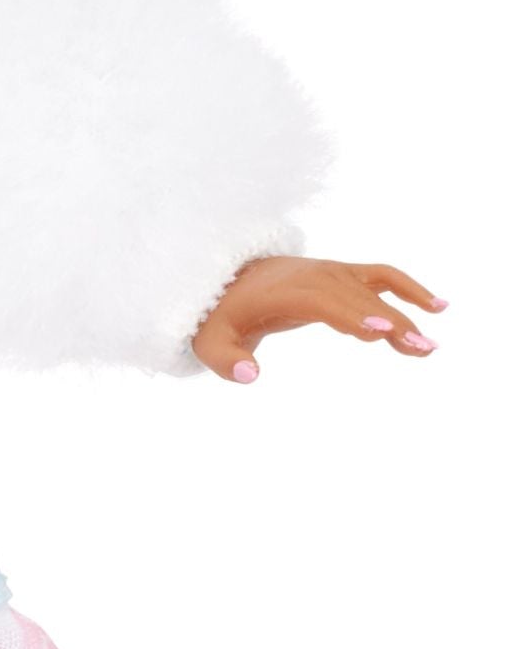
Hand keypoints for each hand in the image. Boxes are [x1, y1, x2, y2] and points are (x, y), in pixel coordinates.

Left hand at [191, 254, 442, 381]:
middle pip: (357, 298)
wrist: (228, 280)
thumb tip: (250, 376)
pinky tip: (438, 307)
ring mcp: (332, 272)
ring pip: (375, 289)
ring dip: (406, 312)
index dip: (352, 314)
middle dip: (390, 320)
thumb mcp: (210, 342)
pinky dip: (408, 287)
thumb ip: (226, 361)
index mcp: (284, 291)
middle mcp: (314, 276)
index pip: (323, 299)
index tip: (381, 330)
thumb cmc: (221, 317)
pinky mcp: (343, 275)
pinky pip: (381, 277)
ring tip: (429, 347)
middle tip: (420, 349)